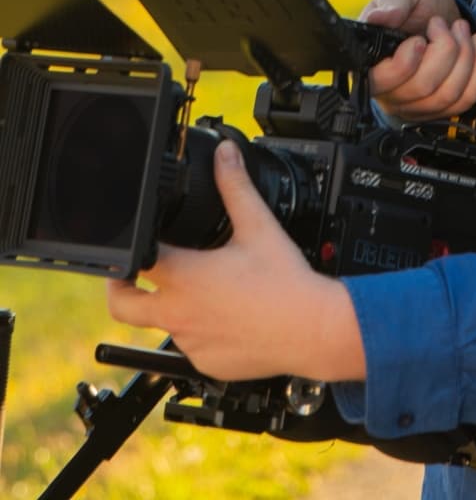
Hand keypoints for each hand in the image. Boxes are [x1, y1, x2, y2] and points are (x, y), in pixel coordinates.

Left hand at [107, 140, 365, 383]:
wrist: (312, 329)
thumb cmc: (285, 281)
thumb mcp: (257, 224)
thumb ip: (235, 185)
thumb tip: (225, 155)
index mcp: (185, 277)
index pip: (135, 259)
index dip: (133, 244)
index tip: (140, 240)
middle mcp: (179, 313)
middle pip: (122, 306)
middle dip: (120, 288)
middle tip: (132, 275)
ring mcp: (191, 342)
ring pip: (163, 325)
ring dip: (171, 308)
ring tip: (200, 291)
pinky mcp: (207, 363)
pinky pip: (191, 347)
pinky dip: (199, 332)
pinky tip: (225, 317)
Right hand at [361, 0, 475, 118]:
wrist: (438, 11)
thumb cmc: (414, 4)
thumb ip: (390, 3)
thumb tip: (377, 18)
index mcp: (370, 66)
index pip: (380, 83)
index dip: (405, 63)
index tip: (419, 39)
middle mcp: (390, 93)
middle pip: (422, 88)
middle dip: (443, 49)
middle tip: (441, 24)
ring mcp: (418, 106)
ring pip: (447, 95)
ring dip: (464, 56)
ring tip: (460, 29)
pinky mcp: (444, 109)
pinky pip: (468, 99)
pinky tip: (475, 45)